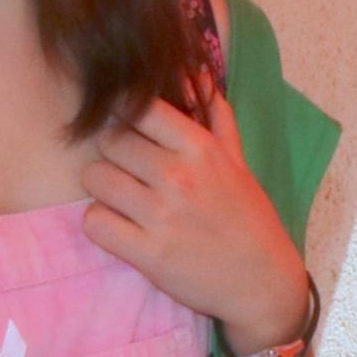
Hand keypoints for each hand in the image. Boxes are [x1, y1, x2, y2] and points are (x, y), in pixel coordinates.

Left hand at [83, 93, 311, 346]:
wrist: (262, 283)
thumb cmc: (249, 219)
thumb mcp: (239, 164)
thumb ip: (217, 118)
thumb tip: (200, 73)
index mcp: (201, 148)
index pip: (140, 106)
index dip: (125, 114)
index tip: (127, 128)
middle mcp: (178, 176)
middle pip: (109, 140)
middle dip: (111, 153)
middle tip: (123, 169)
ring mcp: (161, 215)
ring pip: (95, 178)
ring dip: (101, 188)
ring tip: (119, 199)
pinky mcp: (147, 253)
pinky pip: (94, 222)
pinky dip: (100, 224)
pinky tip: (117, 227)